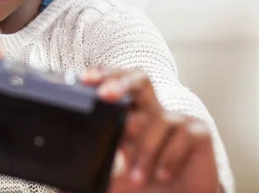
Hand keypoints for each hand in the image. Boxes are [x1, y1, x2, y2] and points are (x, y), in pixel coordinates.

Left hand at [81, 68, 219, 192]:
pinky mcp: (198, 133)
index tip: (85, 79)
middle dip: (122, 82)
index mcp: (130, 118)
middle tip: (106, 94)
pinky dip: (170, 156)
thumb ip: (90, 178)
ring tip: (138, 178)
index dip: (103, 76)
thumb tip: (60, 183)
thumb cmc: (145, 192)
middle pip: (140, 79)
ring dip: (145, 150)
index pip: (116, 85)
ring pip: (159, 118)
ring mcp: (177, 121)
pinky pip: (184, 133)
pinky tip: (163, 174)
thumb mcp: (111, 184)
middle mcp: (152, 114)